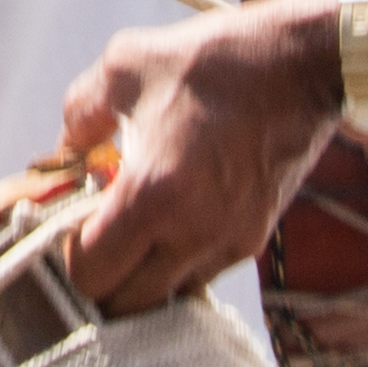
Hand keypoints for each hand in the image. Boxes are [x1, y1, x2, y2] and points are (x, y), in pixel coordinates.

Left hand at [58, 0, 355, 308]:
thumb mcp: (126, 65)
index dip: (67, 256)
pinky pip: (201, 275)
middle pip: (126, 305)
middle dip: (101, 279)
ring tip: (133, 231)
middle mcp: (193, 234)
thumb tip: (63, 152)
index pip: (91, 274)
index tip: (68, 224)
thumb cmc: (213, 61)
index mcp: (154, 195)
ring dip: (141, 278)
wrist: (304, 66)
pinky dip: (177, 264)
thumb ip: (81, 115)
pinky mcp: (255, 240)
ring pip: (167, 298)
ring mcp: (229, 243)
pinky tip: (171, 221)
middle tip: (93, 236)